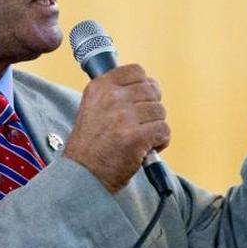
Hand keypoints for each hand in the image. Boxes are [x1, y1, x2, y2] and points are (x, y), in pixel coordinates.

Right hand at [63, 64, 170, 192]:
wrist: (82, 176)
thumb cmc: (91, 146)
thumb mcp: (93, 108)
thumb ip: (116, 93)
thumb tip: (150, 84)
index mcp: (99, 87)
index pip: (136, 71)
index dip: (143, 86)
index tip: (138, 101)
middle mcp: (111, 98)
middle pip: (152, 91)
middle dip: (150, 109)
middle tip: (138, 125)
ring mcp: (124, 117)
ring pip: (160, 112)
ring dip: (155, 127)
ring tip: (139, 139)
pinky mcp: (136, 137)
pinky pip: (164, 130)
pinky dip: (160, 142)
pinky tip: (145, 149)